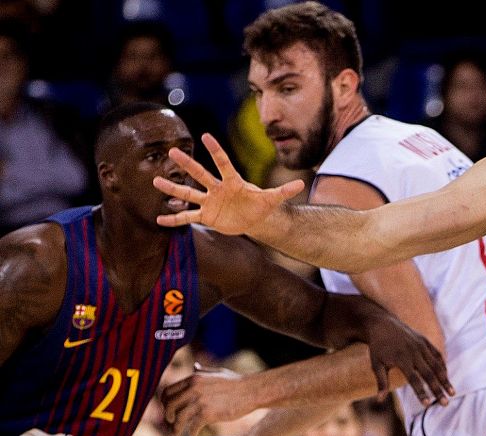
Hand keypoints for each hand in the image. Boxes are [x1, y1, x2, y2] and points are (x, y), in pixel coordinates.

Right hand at [155, 132, 303, 232]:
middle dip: (187, 165)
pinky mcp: (206, 216)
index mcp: (232, 182)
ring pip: (188, 193)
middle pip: (200, 174)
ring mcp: (209, 201)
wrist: (252, 218)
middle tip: (172, 151)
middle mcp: (217, 188)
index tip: (206, 135)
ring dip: (173, 188)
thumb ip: (284, 192)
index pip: (223, 163)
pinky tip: (159, 221)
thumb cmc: (260, 205)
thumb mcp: (272, 200)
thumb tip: (302, 184)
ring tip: (155, 181)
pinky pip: (187, 217)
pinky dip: (174, 219)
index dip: (216, 151)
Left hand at [161, 365, 248, 435]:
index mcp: (193, 379)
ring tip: (178, 433)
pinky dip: (191, 431)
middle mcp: (193, 389)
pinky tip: (193, 434)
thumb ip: (203, 371)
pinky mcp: (208, 414)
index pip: (168, 391)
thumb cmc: (237, 382)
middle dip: (168, 416)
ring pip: (179, 417)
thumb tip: (194, 366)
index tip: (169, 410)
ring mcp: (200, 402)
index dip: (165, 402)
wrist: (252, 390)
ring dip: (176, 427)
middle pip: (170, 405)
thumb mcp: (217, 372)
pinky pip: (193, 426)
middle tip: (171, 423)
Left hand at [361, 319, 452, 403]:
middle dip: (438, 390)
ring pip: (436, 365)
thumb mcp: (376, 364)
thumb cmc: (378, 347)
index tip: (427, 404)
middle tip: (445, 404)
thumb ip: (381, 382)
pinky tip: (446, 378)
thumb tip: (380, 400)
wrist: (382, 324)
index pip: (414, 379)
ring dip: (445, 380)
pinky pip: (437, 355)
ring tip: (452, 393)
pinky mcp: (425, 341)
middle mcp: (414, 352)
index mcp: (401, 359)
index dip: (421, 392)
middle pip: (429, 374)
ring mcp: (421, 346)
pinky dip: (443, 366)